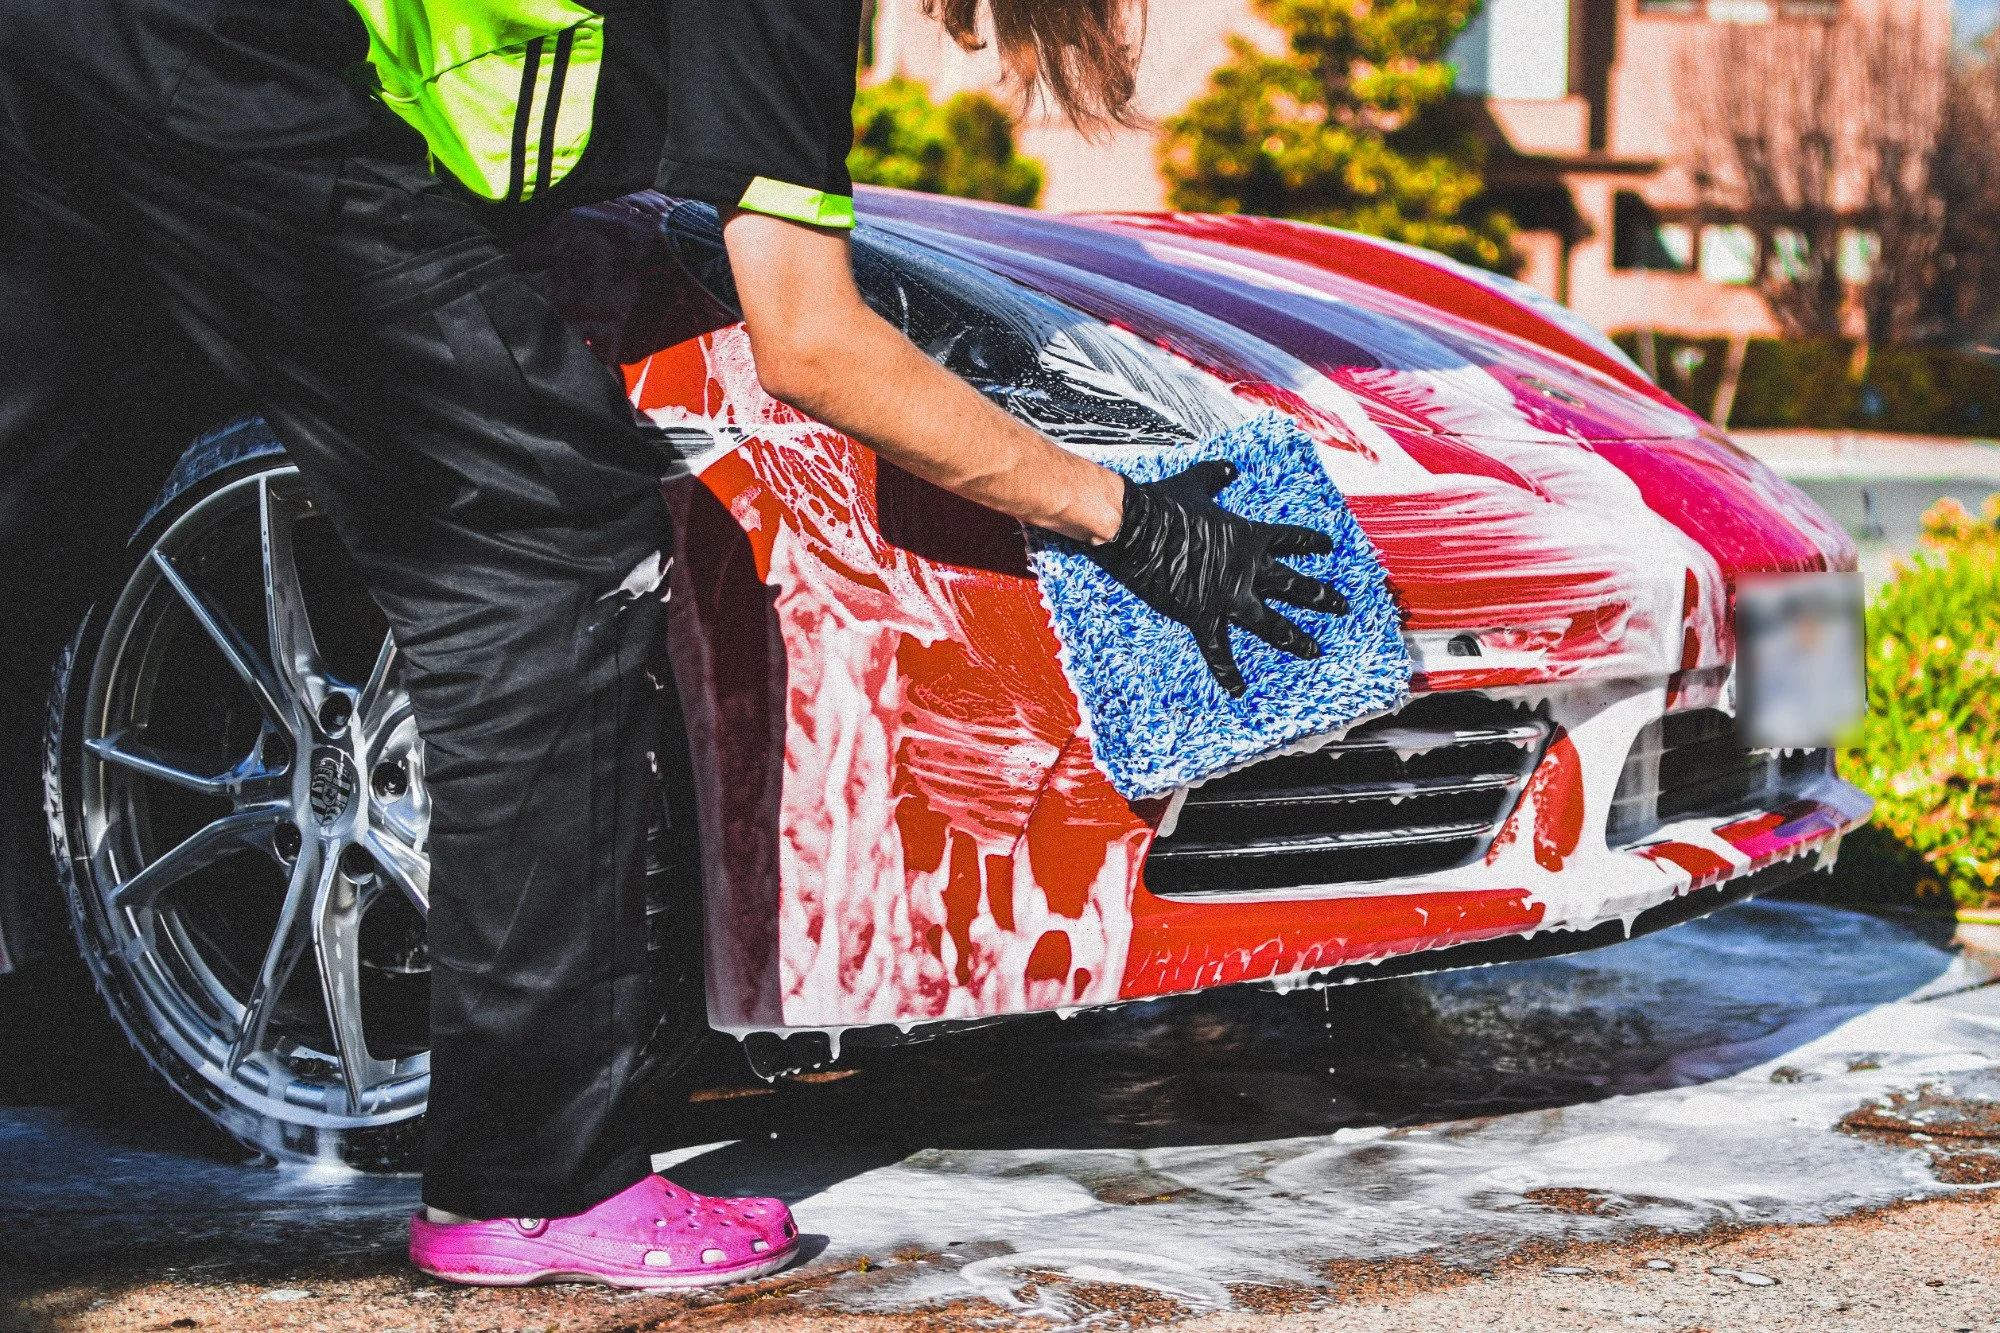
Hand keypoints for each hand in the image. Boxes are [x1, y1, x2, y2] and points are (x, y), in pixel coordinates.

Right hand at [1086, 460, 1349, 696]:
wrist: (1138, 528)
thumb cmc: (1164, 504)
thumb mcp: (1196, 483)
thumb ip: (1216, 475)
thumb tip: (1229, 467)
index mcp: (1248, 537)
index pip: (1290, 538)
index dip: (1311, 542)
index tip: (1329, 547)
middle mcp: (1247, 569)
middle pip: (1294, 585)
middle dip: (1322, 596)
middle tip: (1342, 605)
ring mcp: (1228, 596)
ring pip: (1272, 624)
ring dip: (1295, 639)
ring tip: (1315, 650)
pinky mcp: (1202, 616)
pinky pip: (1219, 651)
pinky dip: (1228, 672)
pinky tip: (1238, 689)